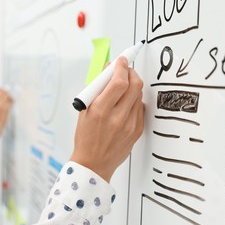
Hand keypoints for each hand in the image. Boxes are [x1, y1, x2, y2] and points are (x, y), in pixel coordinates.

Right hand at [0, 88, 12, 130]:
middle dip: (5, 91)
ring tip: (10, 98)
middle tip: (8, 93)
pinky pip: (10, 101)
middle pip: (2, 91)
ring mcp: (1, 105)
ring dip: (9, 95)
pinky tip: (12, 101)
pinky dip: (12, 100)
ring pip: (7, 95)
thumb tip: (2, 94)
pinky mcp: (6, 108)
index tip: (1, 89)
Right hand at [70, 57, 143, 181]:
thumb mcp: (84, 111)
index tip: (121, 61)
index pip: (118, 82)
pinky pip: (140, 108)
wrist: (93, 164)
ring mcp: (130, 125)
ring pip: (139, 96)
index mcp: (100, 111)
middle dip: (131, 73)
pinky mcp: (137, 131)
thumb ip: (96, 90)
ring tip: (123, 89)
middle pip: (135, 85)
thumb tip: (107, 71)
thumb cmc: (85, 138)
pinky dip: (134, 101)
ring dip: (132, 87)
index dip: (122, 67)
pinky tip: (126, 104)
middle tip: (125, 71)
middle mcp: (117, 117)